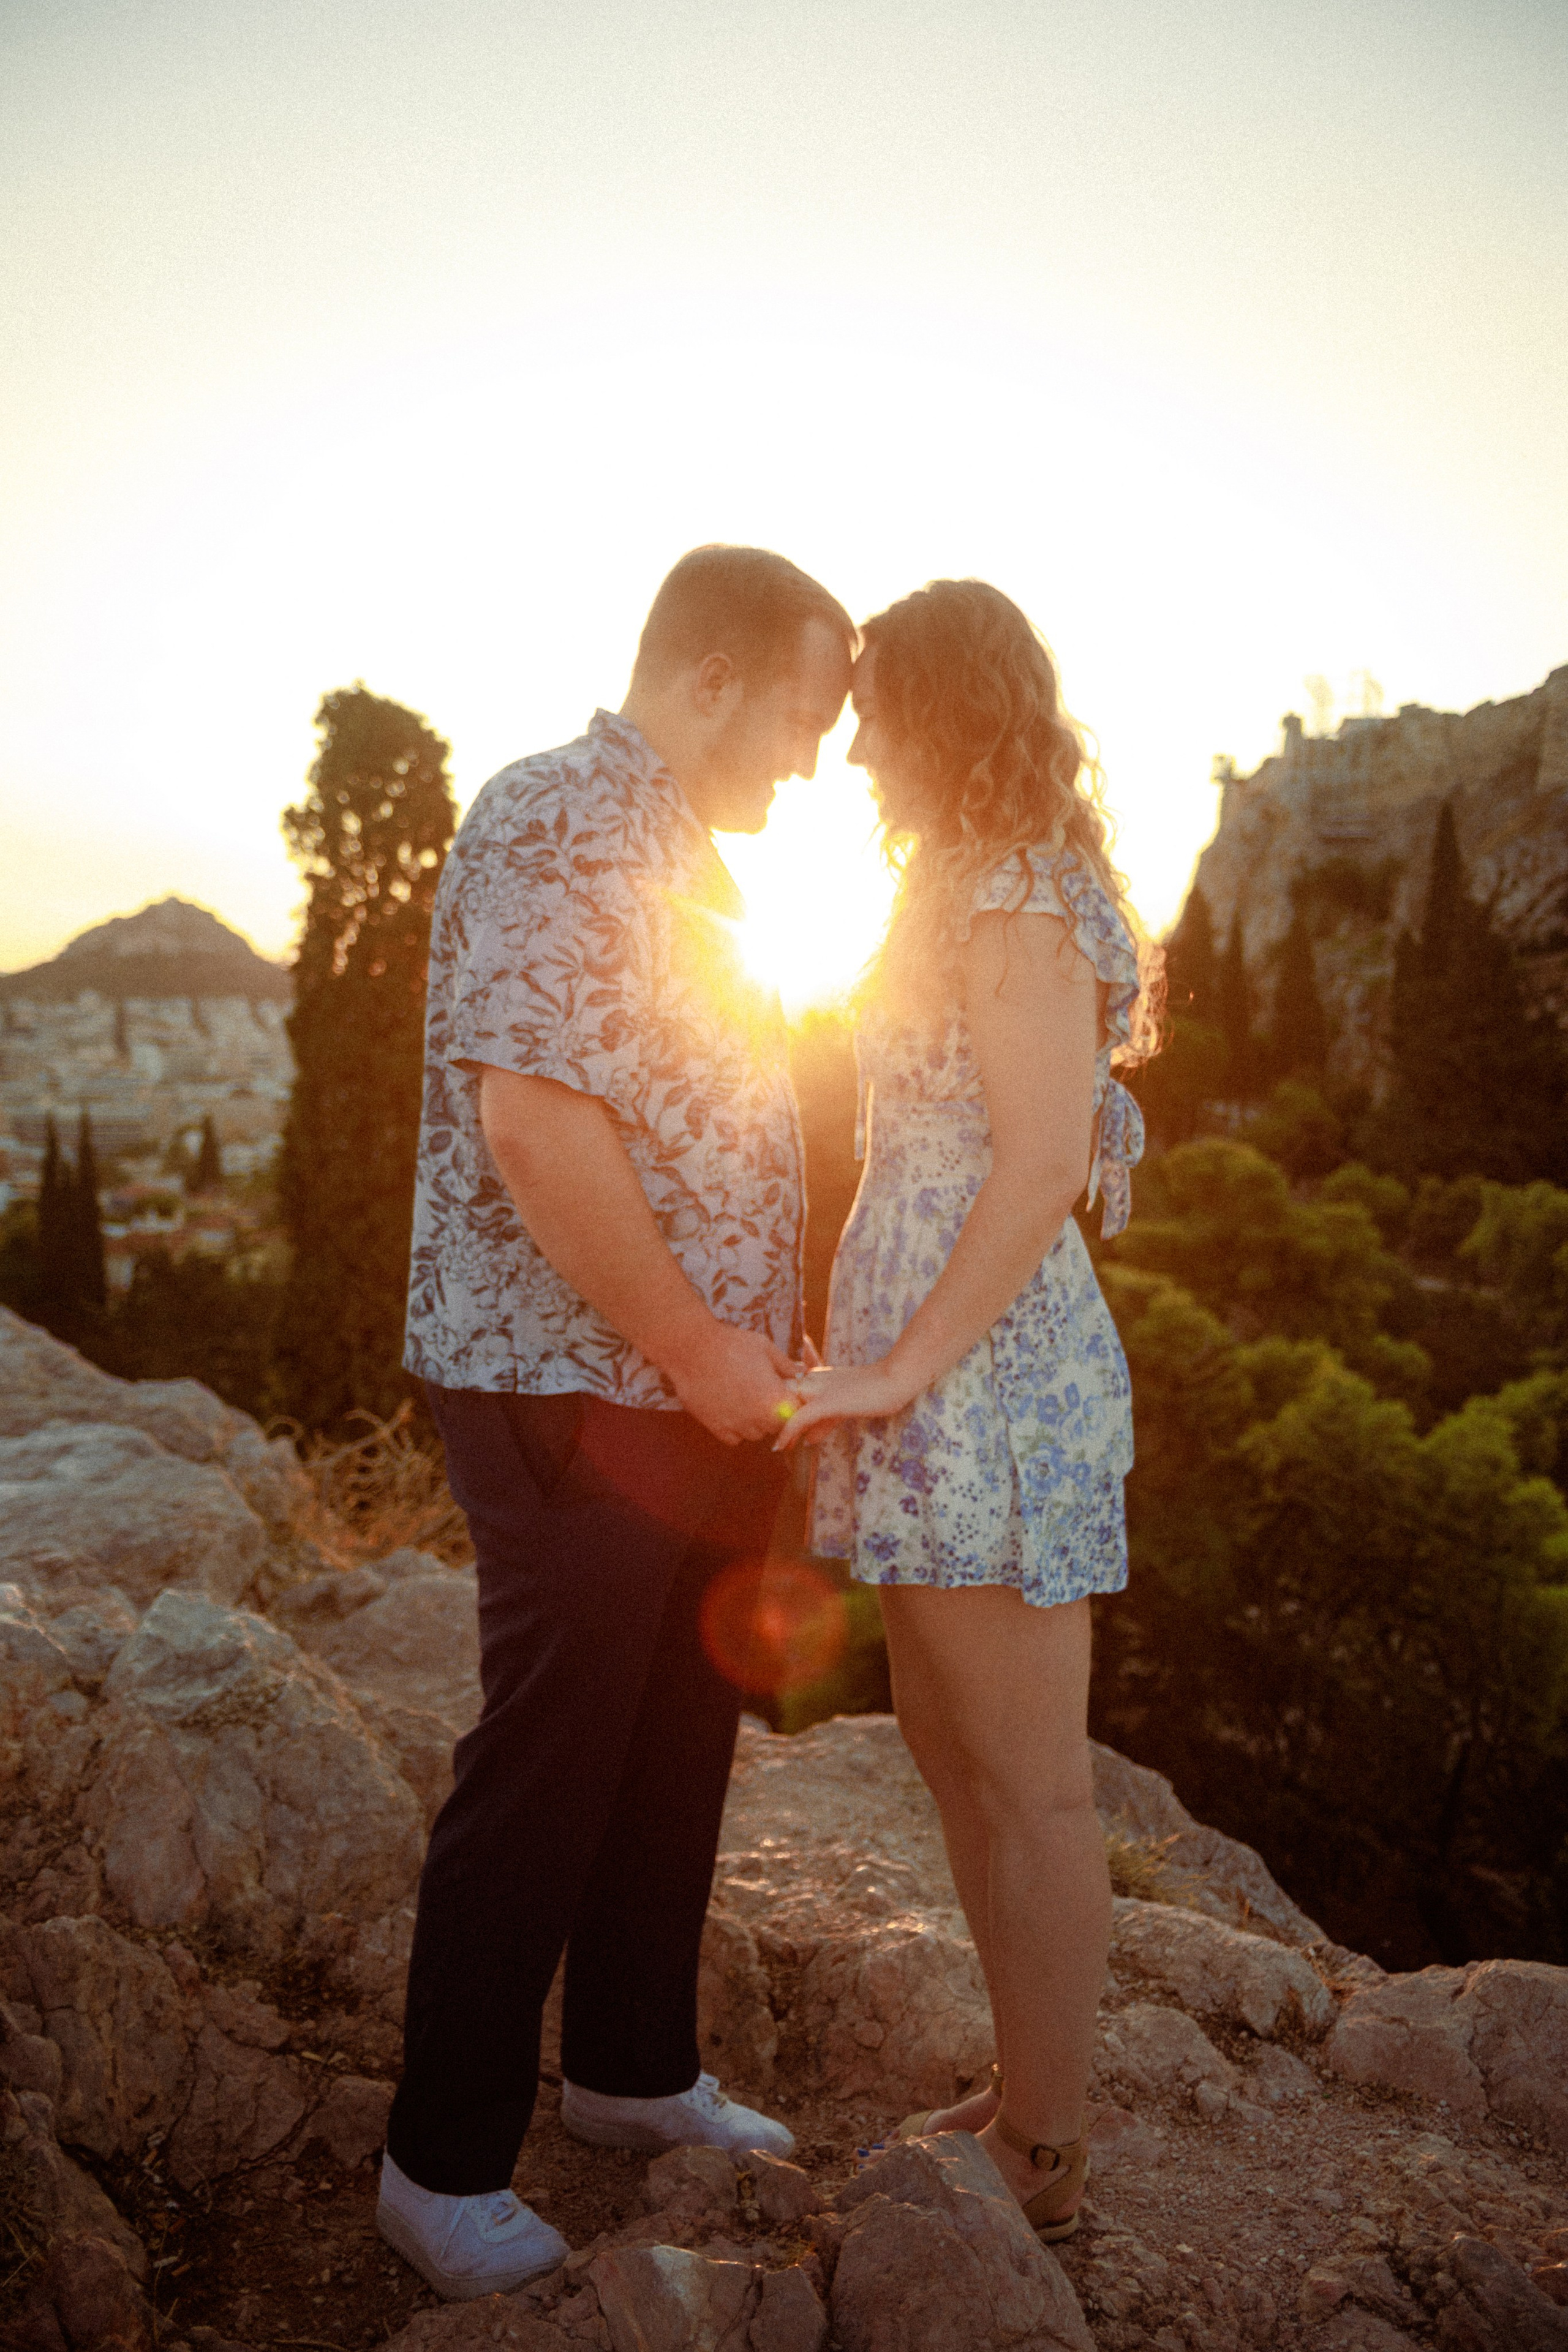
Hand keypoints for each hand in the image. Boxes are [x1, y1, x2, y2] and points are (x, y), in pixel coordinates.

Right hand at [665, 1321, 805, 1445]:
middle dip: (774, 1413)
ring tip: (746, 1400)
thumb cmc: (731, 1344)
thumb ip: (785, 1364)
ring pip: (756, 1434)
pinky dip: (735, 1429)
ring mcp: (736, 1425)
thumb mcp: (765, 1347)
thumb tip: (799, 1373)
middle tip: (764, 1394)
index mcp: (775, 1398)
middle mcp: (758, 1417)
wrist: (692, 1349)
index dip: (792, 1403)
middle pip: (776, 1427)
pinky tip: (731, 1410)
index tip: (784, 1393)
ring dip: (755, 1422)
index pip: (796, 1413)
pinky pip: (734, 1439)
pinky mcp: (716, 1428)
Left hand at [773, 1360, 911, 1451]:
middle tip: (777, 1445)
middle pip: (785, 1402)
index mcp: (815, 1377)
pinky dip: (787, 1433)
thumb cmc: (873, 1392)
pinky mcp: (826, 1401)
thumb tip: (807, 1440)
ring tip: (777, 1447)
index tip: (776, 1431)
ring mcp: (818, 1389)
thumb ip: (823, 1423)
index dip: (780, 1413)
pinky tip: (780, 1447)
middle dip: (779, 1423)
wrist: (893, 1381)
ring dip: (781, 1430)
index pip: (788, 1394)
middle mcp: (812, 1379)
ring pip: (788, 1410)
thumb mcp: (843, 1408)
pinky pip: (800, 1419)